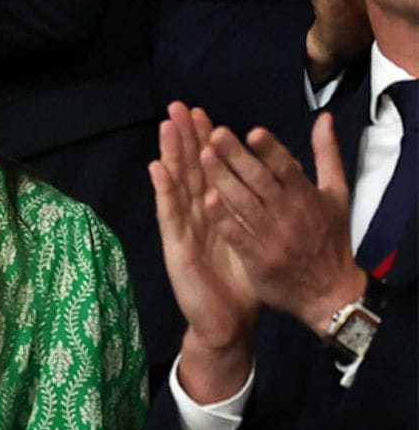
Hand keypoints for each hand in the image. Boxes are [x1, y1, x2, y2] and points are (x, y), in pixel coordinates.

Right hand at [149, 103, 259, 400]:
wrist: (228, 322)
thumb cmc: (242, 285)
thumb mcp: (255, 242)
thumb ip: (256, 215)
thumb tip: (271, 187)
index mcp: (217, 214)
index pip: (210, 170)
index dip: (205, 142)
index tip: (203, 113)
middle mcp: (197, 216)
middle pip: (189, 170)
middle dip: (184, 137)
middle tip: (178, 106)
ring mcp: (184, 230)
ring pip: (177, 185)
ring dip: (170, 154)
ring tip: (165, 125)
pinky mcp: (176, 246)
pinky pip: (170, 213)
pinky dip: (164, 190)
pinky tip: (158, 167)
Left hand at [199, 113, 363, 337]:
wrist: (331, 293)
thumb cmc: (330, 238)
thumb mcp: (336, 196)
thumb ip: (326, 155)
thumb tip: (323, 118)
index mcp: (309, 197)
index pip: (288, 168)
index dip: (271, 150)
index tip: (253, 131)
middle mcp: (292, 214)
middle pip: (262, 181)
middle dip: (238, 156)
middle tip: (215, 134)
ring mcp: (274, 237)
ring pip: (246, 204)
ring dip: (224, 179)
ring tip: (202, 156)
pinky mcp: (259, 259)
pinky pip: (238, 235)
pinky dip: (224, 217)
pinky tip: (206, 200)